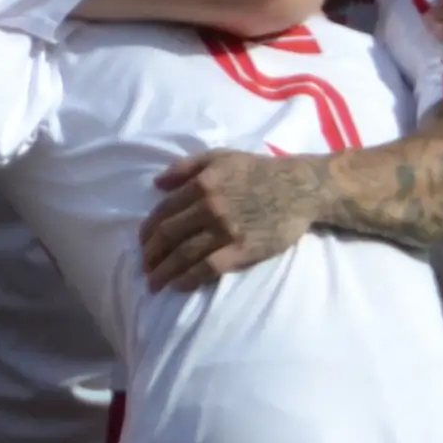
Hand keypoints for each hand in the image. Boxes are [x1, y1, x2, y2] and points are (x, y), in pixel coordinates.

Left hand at [141, 148, 324, 289]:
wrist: (300, 188)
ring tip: (153, 283)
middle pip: (168, 236)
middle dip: (150, 255)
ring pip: (184, 255)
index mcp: (201, 184)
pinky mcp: (242, 250)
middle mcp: (209, 207)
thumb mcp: (220, 157)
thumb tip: (156, 184)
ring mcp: (225, 230)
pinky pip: (208, 268)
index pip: (163, 212)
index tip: (141, 244)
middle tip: (144, 268)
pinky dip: (188, 279)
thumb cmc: (258, 171)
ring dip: (163, 272)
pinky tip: (177, 286)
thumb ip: (186, 167)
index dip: (147, 232)